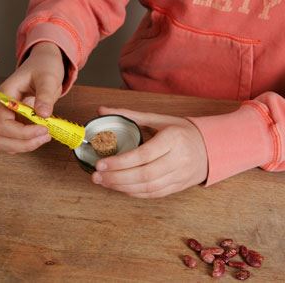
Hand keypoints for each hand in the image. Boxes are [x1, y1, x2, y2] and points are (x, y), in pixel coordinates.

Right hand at [0, 42, 64, 153]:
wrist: (44, 63)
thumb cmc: (44, 67)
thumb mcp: (48, 77)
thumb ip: (45, 95)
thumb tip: (43, 114)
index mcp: (5, 96)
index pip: (3, 124)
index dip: (23, 133)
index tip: (45, 129)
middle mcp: (2, 109)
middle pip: (0, 137)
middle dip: (23, 143)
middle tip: (46, 136)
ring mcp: (6, 117)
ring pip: (4, 143)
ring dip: (24, 146)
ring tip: (44, 137)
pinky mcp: (14, 123)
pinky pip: (13, 142)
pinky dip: (25, 144)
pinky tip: (39, 136)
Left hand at [91, 106, 208, 197]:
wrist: (211, 147)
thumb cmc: (181, 131)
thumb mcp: (159, 119)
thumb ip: (129, 116)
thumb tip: (102, 110)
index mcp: (173, 139)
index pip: (144, 155)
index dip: (120, 162)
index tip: (101, 163)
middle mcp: (179, 159)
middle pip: (144, 174)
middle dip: (116, 178)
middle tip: (96, 176)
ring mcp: (180, 176)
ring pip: (148, 187)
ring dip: (122, 187)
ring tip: (103, 182)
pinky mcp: (178, 187)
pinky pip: (154, 194)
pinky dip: (134, 193)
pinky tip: (119, 188)